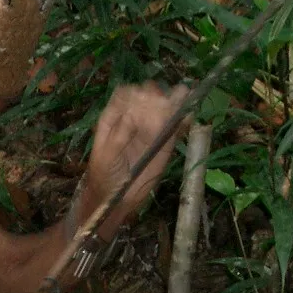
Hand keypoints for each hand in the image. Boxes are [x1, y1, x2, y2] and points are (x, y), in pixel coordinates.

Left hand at [83, 83, 189, 216]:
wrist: (117, 198)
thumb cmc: (104, 174)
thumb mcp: (107, 155)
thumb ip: (119, 134)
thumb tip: (134, 114)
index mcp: (114, 116)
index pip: (126, 94)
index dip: (135, 94)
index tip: (141, 103)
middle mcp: (134, 117)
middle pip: (148, 96)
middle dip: (155, 96)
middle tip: (160, 107)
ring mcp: (151, 128)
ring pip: (165, 106)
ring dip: (174, 100)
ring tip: (180, 101)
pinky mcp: (165, 140)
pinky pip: (176, 125)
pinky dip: (184, 118)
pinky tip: (188, 115)